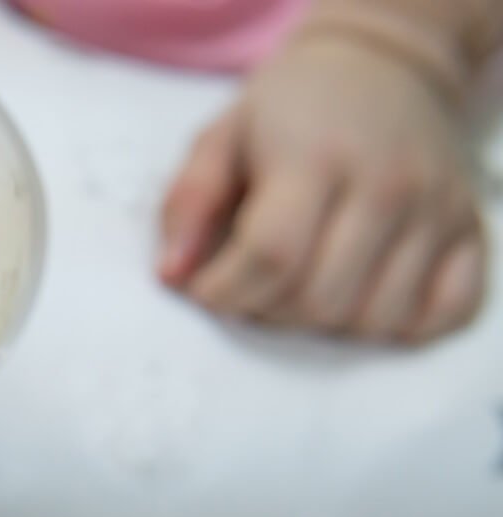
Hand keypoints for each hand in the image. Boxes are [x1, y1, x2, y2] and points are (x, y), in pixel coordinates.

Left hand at [159, 31, 486, 342]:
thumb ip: (188, 204)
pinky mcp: (470, 231)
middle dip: (268, 311)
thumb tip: (172, 277)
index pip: (271, 256)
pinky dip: (397, 324)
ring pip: (374, 319)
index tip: (205, 290)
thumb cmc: (289, 111)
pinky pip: (443, 313)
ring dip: (325, 324)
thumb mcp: (221, 138)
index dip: (225, 292)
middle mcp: (387, 185)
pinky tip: (361, 294)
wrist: (382, 66)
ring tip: (301, 286)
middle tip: (252, 286)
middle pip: (319, 300)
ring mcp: (437, 211)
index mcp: (316, 158)